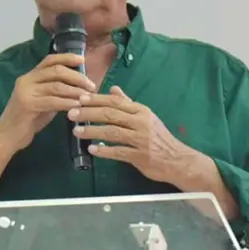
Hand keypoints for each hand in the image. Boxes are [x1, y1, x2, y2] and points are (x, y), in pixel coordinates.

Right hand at [0, 53, 95, 153]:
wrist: (7, 137)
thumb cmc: (27, 120)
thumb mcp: (43, 101)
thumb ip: (55, 92)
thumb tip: (78, 86)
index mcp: (30, 77)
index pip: (49, 60)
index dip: (67, 58)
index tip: (82, 60)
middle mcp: (26, 80)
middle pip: (56, 70)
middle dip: (77, 76)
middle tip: (91, 85)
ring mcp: (25, 92)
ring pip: (56, 85)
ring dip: (75, 90)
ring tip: (88, 96)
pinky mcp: (27, 104)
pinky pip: (52, 101)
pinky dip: (67, 102)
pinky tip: (77, 105)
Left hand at [68, 86, 186, 182]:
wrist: (177, 160)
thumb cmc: (158, 137)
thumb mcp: (145, 116)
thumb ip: (127, 104)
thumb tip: (112, 89)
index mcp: (141, 111)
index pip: (115, 102)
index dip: (96, 99)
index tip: (79, 98)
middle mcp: (141, 122)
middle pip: (110, 114)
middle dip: (88, 113)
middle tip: (71, 114)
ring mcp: (140, 140)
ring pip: (112, 132)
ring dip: (92, 130)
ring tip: (76, 131)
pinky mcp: (140, 156)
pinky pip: (119, 152)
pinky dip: (104, 150)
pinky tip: (92, 149)